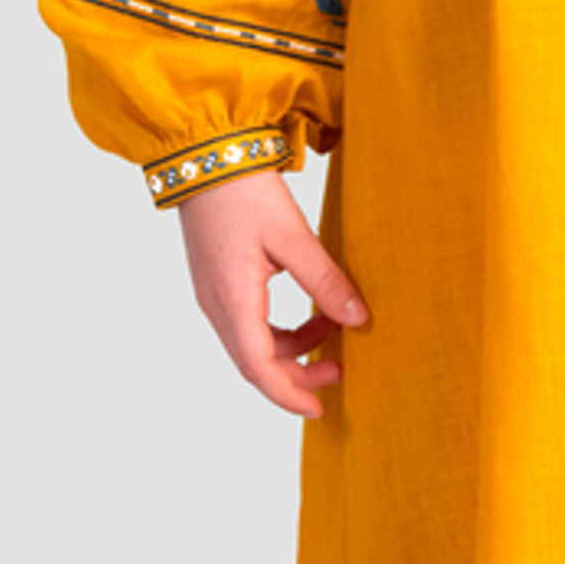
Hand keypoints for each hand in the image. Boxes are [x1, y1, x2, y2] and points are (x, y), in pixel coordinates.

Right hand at [176, 170, 369, 417]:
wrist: (206, 156)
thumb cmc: (246, 192)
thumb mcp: (294, 237)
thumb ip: (326, 281)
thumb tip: (358, 320)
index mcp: (232, 299)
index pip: (258, 367)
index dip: (289, 394)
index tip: (319, 408)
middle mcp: (216, 305)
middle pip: (254, 362)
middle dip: (296, 375)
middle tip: (339, 371)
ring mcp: (213, 295)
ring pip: (252, 343)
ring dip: (292, 348)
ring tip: (333, 330)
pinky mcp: (217, 282)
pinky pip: (248, 322)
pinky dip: (280, 328)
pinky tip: (311, 310)